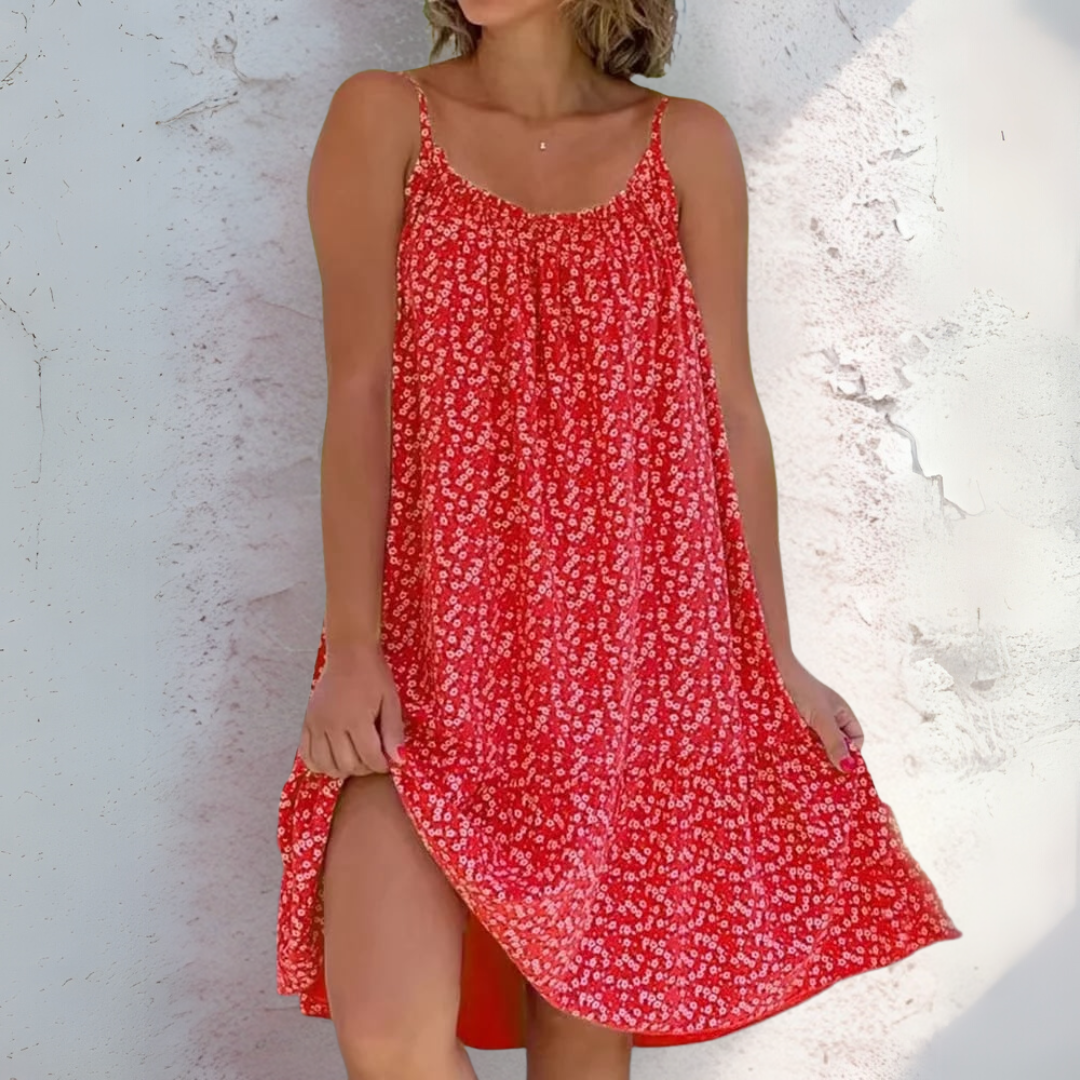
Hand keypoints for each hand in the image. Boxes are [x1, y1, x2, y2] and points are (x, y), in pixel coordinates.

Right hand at [298, 643, 406, 778]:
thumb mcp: (391, 700)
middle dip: (365, 768)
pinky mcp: (305, 722)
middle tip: (373, 758)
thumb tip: (399, 761)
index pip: (369, 758)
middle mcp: (332, 724)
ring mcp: (315, 724)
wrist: (349, 653)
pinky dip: (320, 764)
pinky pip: (307, 755)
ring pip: (326, 765)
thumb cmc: (374, 675)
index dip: (382, 765)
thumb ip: (393, 732)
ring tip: (355, 758)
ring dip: (343, 769)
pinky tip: (333, 758)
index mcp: (356, 718)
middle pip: (347, 765)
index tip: (387, 760)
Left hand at [774, 654, 863, 774]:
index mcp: (842, 713)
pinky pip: (799, 743)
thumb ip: (835, 742)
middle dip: (830, 758)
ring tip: (806, 768)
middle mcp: (828, 718)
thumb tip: (849, 767)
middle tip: (822, 774)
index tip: (841, 767)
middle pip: (835, 746)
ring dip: (812, 756)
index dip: (852, 753)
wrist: (771, 670)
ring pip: (816, 747)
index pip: (855, 739)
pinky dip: (798, 750)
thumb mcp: (821, 717)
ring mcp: (809, 722)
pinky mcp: (791, 726)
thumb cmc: (801, 688)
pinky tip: (793, 758)